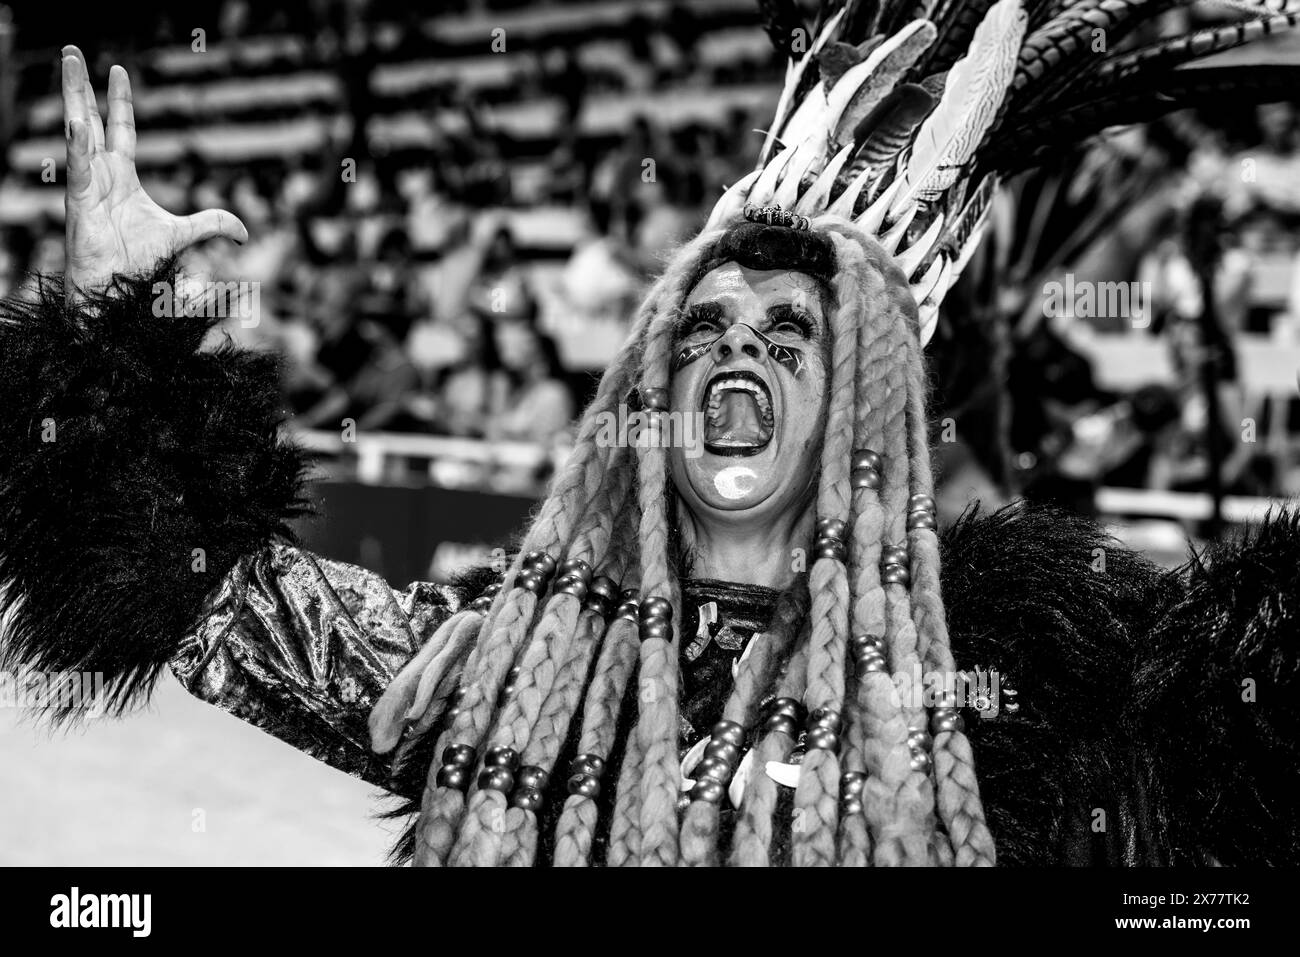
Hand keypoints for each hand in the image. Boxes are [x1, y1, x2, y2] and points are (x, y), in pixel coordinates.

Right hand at [61, 46, 247, 299]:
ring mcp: (87, 186)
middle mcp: (100, 174)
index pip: (121, 128)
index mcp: (122, 175)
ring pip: (77, 132)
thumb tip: (245, 232)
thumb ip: (212, 225)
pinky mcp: (79, 204)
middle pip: (91, 119)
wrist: (118, 289)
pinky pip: (77, 171)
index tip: (118, 69)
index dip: (119, 99)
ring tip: (68, 64)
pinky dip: (77, 149)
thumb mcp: (184, 235)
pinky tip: (76, 124)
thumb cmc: (139, 262)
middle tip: (72, 50)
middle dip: (81, 85)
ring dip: (72, 98)